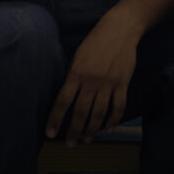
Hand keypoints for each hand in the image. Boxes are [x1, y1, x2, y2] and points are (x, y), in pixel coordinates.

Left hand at [46, 12, 139, 145]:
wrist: (121, 29)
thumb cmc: (95, 41)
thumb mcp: (78, 56)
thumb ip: (73, 76)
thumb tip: (68, 97)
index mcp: (76, 74)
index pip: (62, 102)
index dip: (55, 119)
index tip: (50, 134)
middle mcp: (91, 81)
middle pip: (81, 111)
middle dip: (74, 131)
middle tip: (70, 144)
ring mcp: (108, 83)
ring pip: (99, 113)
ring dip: (92, 129)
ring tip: (87, 140)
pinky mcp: (123, 83)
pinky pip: (118, 106)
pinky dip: (114, 119)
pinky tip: (109, 128)